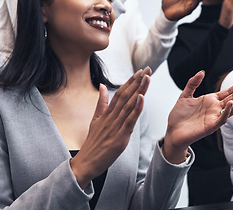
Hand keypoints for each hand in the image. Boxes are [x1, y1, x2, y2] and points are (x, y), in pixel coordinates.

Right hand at [70, 67, 151, 188]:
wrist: (86, 162)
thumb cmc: (92, 143)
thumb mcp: (95, 120)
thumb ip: (101, 103)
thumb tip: (103, 86)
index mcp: (106, 113)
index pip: (120, 93)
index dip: (130, 81)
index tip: (139, 71)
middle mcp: (111, 117)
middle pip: (125, 95)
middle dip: (137, 81)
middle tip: (147, 69)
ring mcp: (115, 126)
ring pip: (129, 105)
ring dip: (139, 90)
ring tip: (147, 78)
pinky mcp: (120, 137)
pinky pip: (129, 120)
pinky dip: (136, 109)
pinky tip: (141, 98)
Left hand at [163, 71, 232, 163]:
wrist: (172, 131)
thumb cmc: (179, 116)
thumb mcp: (185, 95)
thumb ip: (193, 83)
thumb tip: (202, 72)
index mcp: (211, 101)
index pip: (228, 91)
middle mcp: (215, 109)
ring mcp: (214, 118)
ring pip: (231, 108)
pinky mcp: (210, 127)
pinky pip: (221, 119)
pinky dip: (227, 111)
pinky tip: (231, 103)